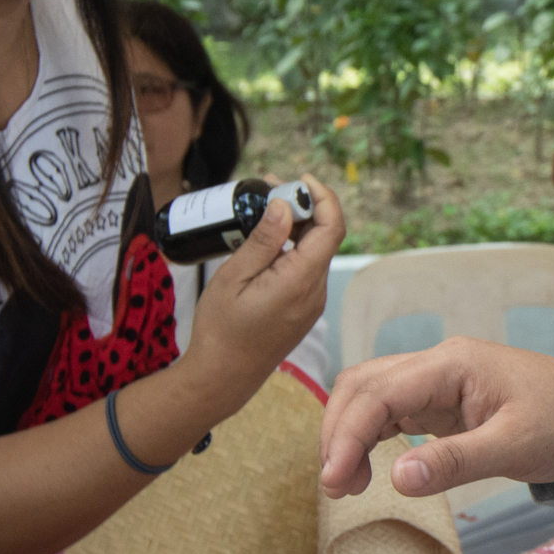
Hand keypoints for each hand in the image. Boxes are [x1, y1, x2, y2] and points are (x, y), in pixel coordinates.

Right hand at [183, 173, 341, 405]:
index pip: (332, 227)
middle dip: (303, 206)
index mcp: (302, 281)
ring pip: (314, 251)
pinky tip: (266, 237)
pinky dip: (292, 246)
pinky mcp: (303, 307)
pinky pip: (305, 268)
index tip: (299, 178)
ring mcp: (312, 301)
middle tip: (269, 186)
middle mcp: (315, 291)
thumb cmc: (221, 329)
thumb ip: (264, 240)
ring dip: (296, 225)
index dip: (322, 196)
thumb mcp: (235, 277)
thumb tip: (285, 206)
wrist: (223, 375)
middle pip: (324, 236)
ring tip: (263, 206)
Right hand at [318, 340, 553, 498]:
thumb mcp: (516, 447)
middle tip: (336, 488)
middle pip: (364, 385)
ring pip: (373, 394)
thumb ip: (456, 461)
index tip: (335, 481)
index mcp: (452, 364)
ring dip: (349, 433)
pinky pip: (394, 409)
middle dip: (339, 432)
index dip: (346, 435)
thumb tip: (396, 479)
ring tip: (346, 484)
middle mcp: (439, 364)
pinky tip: (369, 467)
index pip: (378, 392)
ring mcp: (440, 380)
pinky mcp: (445, 400)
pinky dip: (371, 434)